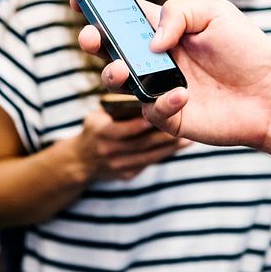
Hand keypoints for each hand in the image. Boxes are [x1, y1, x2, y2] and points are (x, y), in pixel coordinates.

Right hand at [74, 107, 188, 181]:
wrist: (81, 161)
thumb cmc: (95, 130)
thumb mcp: (99, 116)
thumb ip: (118, 109)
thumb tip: (146, 97)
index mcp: (101, 131)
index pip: (125, 129)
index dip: (144, 124)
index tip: (164, 116)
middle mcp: (109, 151)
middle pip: (143, 144)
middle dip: (166, 136)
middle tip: (187, 128)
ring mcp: (118, 165)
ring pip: (150, 156)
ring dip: (171, 148)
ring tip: (189, 140)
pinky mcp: (127, 175)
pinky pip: (149, 163)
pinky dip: (164, 155)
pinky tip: (178, 147)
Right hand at [77, 0, 270, 149]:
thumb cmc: (248, 51)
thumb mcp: (217, 14)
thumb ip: (178, 14)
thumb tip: (151, 42)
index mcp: (165, 30)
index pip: (123, 15)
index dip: (98, 6)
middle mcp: (156, 58)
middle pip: (111, 48)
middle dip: (93, 40)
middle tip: (89, 37)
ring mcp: (160, 87)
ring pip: (119, 82)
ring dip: (113, 73)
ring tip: (122, 69)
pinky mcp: (170, 117)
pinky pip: (150, 112)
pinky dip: (160, 102)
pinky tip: (182, 95)